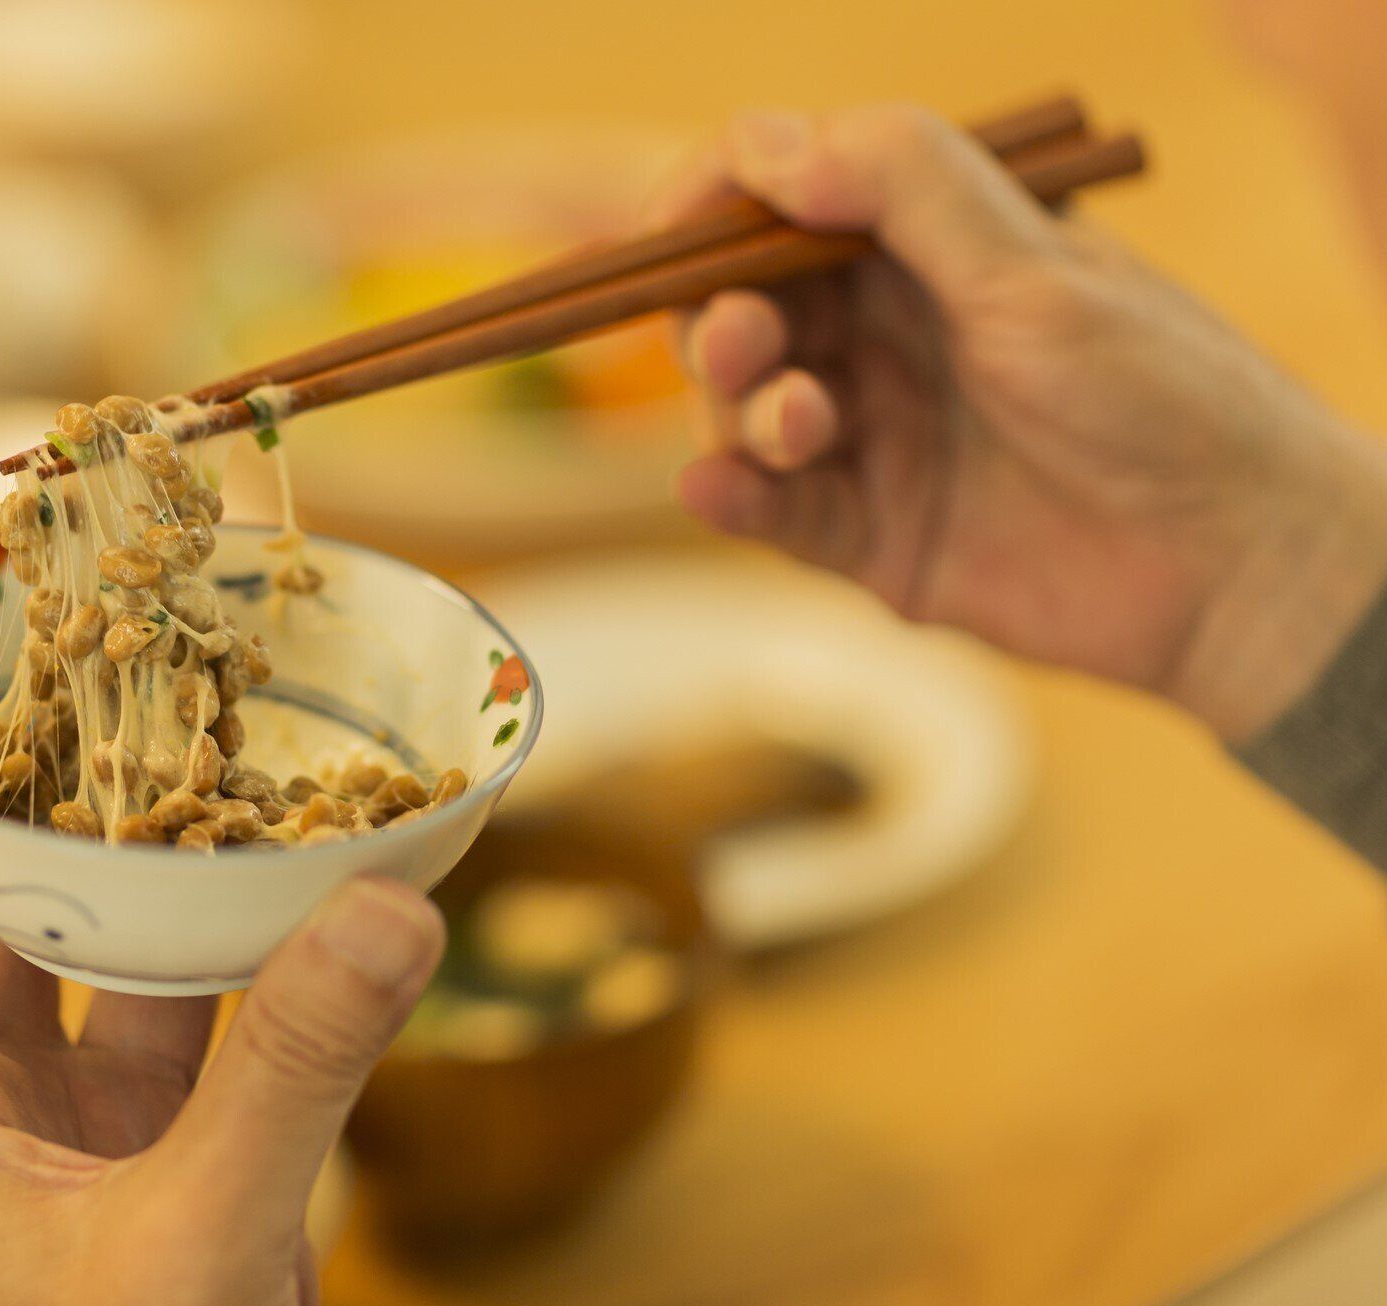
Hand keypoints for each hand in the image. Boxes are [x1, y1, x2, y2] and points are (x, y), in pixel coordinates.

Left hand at [0, 696, 443, 1305]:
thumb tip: (385, 905)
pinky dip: (268, 972)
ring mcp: (107, 1156)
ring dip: (162, 884)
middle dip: (19, 814)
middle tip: (64, 682)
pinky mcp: (203, 1185)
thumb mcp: (198, 1237)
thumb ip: (289, 1073)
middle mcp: (9, 1126)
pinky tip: (324, 903)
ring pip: (121, 979)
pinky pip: (224, 1042)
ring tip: (209, 757)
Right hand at [672, 104, 1386, 739]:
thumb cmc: (1158, 392)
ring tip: (798, 422)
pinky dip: (730, 494)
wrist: (1234, 561)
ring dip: (742, 407)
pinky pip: (769, 511)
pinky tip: (717, 487)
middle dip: (718, 319)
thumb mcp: (1033, 266)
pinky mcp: (867, 538)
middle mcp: (888, 337)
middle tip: (737, 341)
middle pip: (742, 308)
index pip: (784, 202)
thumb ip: (901, 187)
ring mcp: (873, 438)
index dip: (715, 204)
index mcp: (927, 252)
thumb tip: (765, 145)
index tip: (670, 227)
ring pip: (744, 410)